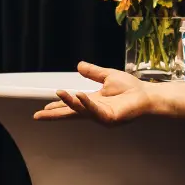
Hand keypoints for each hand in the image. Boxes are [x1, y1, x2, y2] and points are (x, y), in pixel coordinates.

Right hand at [34, 61, 149, 124]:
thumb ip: (93, 73)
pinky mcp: (110, 118)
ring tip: (58, 93)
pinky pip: (94, 110)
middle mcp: (94, 111)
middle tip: (38, 116)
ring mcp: (101, 116)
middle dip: (54, 115)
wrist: (147, 94)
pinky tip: (78, 95)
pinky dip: (86, 103)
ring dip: (69, 103)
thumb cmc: (131, 88)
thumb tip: (78, 66)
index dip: (58, 107)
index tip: (44, 109)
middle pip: (70, 114)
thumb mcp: (107, 76)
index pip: (72, 106)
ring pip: (80, 111)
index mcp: (93, 102)